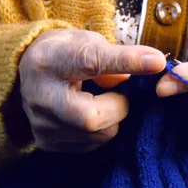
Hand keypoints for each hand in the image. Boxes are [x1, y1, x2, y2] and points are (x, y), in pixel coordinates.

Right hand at [19, 29, 165, 151]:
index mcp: (51, 61)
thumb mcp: (87, 42)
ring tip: (101, 102)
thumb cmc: (66, 54)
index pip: (92, 62)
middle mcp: (41, 96)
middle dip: (118, 108)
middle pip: (91, 118)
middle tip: (118, 96)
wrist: (31, 73)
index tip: (156, 62)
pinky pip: (91, 145)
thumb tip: (136, 76)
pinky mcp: (47, 143)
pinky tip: (89, 113)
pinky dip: (101, 131)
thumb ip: (113, 56)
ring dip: (112, 120)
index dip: (127, 62)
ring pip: (97, 135)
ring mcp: (42, 124)